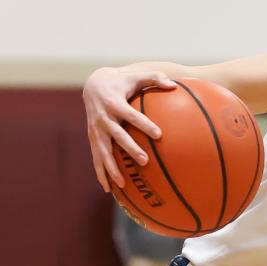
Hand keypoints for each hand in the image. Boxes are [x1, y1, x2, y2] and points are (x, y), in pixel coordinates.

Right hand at [84, 67, 175, 191]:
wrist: (93, 84)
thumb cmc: (121, 81)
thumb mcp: (136, 76)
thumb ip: (154, 78)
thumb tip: (174, 85)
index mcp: (115, 103)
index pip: (131, 115)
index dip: (144, 124)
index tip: (158, 134)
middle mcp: (103, 118)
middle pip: (117, 136)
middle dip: (130, 149)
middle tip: (145, 161)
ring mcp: (96, 130)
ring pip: (103, 151)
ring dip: (112, 168)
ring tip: (122, 184)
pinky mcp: (92, 138)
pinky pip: (96, 158)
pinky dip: (101, 173)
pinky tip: (109, 190)